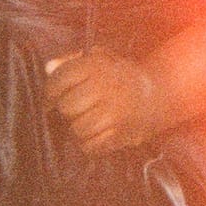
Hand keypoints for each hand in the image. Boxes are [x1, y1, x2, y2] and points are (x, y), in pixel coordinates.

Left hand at [46, 50, 167, 154]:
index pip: (60, 79)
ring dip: (77, 128)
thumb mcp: (99, 60)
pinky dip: (88, 143)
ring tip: (86, 122)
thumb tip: (49, 68)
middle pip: (66, 106)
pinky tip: (96, 134)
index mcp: (97, 65)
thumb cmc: (119, 77)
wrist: (157, 94)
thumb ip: (71, 61)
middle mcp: (105, 87)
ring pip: (77, 129)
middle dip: (66, 111)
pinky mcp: (120, 133)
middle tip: (75, 110)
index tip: (50, 99)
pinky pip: (90, 146)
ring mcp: (113, 112)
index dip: (49, 92)